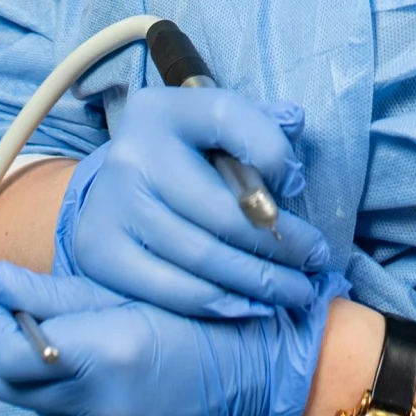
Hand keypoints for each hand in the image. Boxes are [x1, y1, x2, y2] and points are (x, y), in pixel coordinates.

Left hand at [0, 259, 348, 415]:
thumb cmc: (206, 315)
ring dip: (23, 364)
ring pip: (33, 402)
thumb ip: (59, 292)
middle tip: (1, 306)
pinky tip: (78, 358)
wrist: (261, 373)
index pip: (12, 355)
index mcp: (108, 355)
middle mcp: (101, 404)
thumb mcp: (134, 288)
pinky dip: (57, 387)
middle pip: (8, 385)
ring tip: (39, 325)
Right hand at [56, 86, 328, 319]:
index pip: (228, 119)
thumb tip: (295, 123)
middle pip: (221, 208)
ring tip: (295, 289)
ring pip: (201, 256)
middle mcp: (129, 153)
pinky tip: (252, 305)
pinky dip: (220, 303)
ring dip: (259, 281)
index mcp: (162, 111)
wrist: (120, 192)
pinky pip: (172, 290)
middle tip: (316, 262)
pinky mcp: (99, 252)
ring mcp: (109, 205)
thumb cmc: (188, 161)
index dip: (272, 151)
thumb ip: (259, 127)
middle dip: (280, 243)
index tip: (299, 185)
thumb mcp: (219, 132)